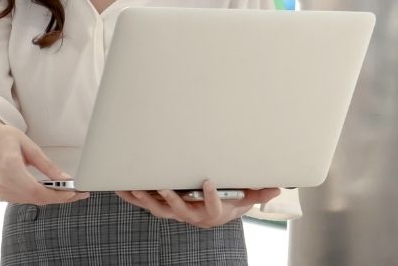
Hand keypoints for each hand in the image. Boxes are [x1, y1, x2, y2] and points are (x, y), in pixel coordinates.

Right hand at [0, 122, 89, 205]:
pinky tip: (52, 192)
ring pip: (32, 201)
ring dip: (51, 198)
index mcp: (9, 167)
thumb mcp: (29, 146)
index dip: (57, 195)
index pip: (37, 190)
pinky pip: (25, 199)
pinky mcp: (1, 194)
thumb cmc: (4, 138)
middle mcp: (3, 183)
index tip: (74, 193)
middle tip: (79, 193)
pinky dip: (40, 197)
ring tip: (69, 192)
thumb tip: (65, 179)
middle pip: (36, 198)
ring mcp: (0, 191)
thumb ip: (47, 165)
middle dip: (59, 197)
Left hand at [116, 180, 280, 228]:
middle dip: (170, 199)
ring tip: (134, 187)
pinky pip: (145, 203)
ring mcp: (175, 213)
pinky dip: (132, 196)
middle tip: (162, 187)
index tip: (207, 182)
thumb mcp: (247, 197)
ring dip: (145, 199)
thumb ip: (259, 193)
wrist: (216, 213)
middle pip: (180, 210)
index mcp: (213, 212)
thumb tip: (277, 188)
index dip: (210, 197)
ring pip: (159, 209)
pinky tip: (119, 186)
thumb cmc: (230, 201)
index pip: (213, 206)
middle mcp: (192, 215)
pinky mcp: (163, 208)